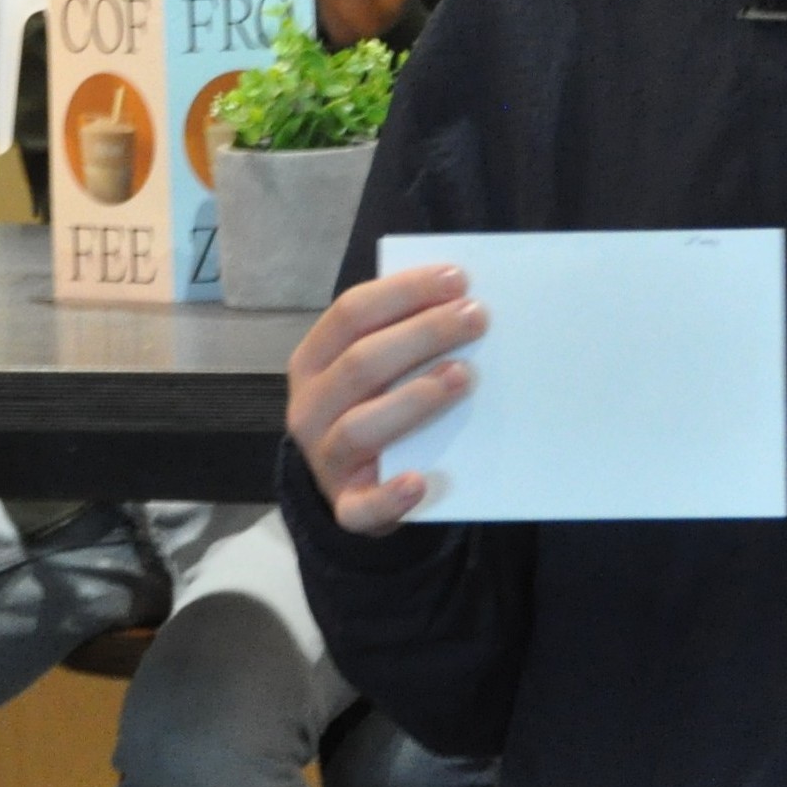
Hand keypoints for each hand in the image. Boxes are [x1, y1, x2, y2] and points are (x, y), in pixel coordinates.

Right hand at [288, 266, 487, 534]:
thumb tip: (463, 300)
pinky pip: (364, 507)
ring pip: (360, 427)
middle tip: (476, 318)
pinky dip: (391, 496)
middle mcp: (310, 407)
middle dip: (422, 335)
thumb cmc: (375, 405)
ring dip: (414, 398)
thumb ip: (403, 335)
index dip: (403, 292)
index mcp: (313, 361)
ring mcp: (325, 459)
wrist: (355, 484)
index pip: (351, 314)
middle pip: (361, 363)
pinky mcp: (348, 508)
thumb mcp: (377, 367)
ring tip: (462, 376)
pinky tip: (419, 481)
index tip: (457, 279)